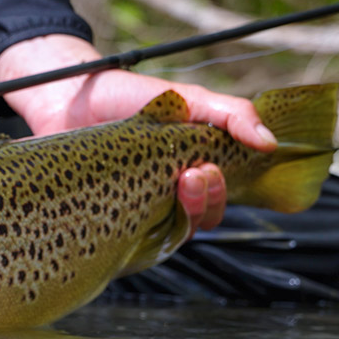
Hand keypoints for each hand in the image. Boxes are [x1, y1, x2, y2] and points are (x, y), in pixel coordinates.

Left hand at [0, 35, 251, 234]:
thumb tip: (269, 143)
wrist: (69, 98)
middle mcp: (167, 196)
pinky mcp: (107, 221)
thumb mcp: (187, 99)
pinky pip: (132, 242)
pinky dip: (140, 229)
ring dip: (180, 214)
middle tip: (192, 174)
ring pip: (173, 234)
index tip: (211, 169)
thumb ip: (230, 115)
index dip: (222, 193)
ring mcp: (138, 210)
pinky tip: (133, 207)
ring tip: (171, 183)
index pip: (219, 199)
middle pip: (201, 220)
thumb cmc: (125, 97)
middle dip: (205, 201)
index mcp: (190, 172)